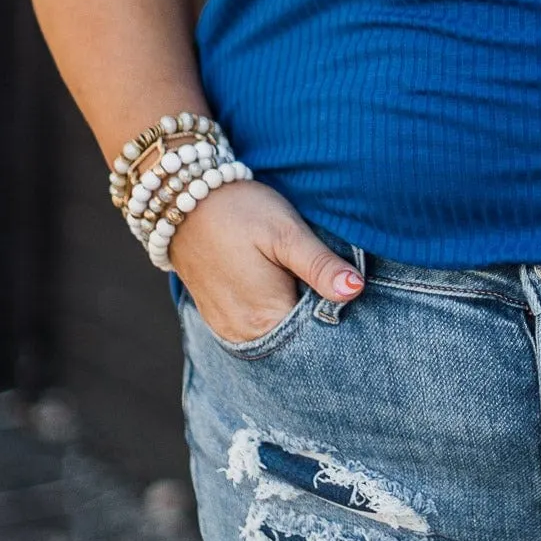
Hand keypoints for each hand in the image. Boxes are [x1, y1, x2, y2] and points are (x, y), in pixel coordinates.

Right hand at [167, 178, 362, 343]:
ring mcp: (228, 329)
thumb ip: (320, 265)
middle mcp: (244, 335)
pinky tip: (283, 287)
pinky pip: (257, 328)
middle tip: (328, 281)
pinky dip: (274, 314)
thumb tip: (356, 290)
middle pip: (297, 340)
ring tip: (304, 282)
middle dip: (316, 317)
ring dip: (295, 315)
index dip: (337, 316)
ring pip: (277, 334)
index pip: (317, 337)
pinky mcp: (219, 319)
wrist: (184, 200)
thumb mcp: (286, 232)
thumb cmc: (239, 211)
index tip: (347, 290)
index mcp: (265, 319)